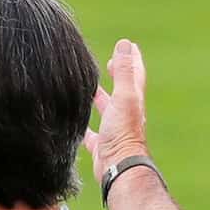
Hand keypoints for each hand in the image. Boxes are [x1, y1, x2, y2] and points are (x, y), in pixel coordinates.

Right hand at [83, 38, 149, 183]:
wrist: (118, 166)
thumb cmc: (122, 132)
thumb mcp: (123, 96)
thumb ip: (124, 70)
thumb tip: (126, 43)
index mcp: (132, 101)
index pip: (134, 74)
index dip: (131, 59)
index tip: (128, 46)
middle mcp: (124, 115)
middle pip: (120, 91)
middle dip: (116, 76)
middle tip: (110, 63)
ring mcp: (112, 131)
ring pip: (106, 111)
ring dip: (100, 99)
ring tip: (90, 89)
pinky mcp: (100, 146)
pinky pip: (91, 134)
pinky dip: (84, 127)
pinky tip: (76, 124)